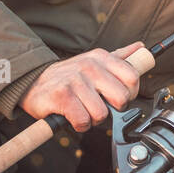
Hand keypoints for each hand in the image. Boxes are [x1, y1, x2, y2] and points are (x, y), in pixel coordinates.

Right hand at [19, 42, 144, 131]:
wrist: (33, 82)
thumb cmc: (68, 76)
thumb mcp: (94, 61)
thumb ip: (119, 57)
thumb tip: (141, 47)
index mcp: (101, 57)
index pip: (132, 77)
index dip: (130, 93)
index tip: (118, 98)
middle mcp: (89, 66)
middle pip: (121, 98)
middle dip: (113, 109)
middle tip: (99, 106)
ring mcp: (75, 80)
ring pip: (102, 114)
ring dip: (93, 119)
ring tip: (83, 110)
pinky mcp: (62, 96)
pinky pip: (83, 121)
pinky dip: (79, 125)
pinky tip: (73, 117)